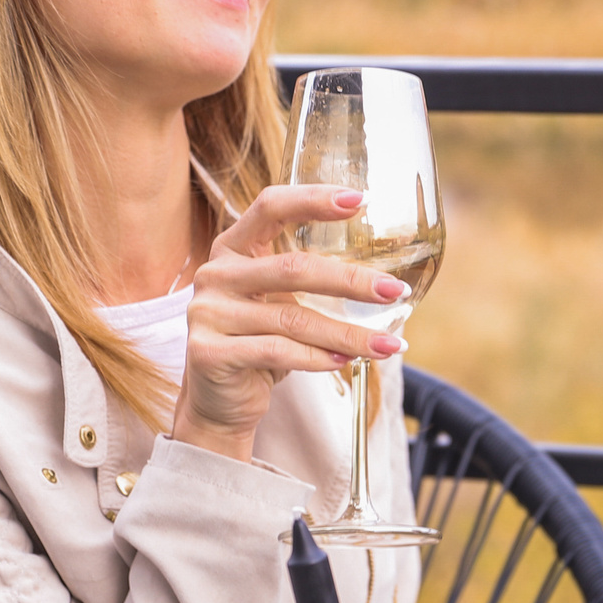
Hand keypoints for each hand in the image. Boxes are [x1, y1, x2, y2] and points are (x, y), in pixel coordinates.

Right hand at [172, 184, 410, 461]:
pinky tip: (345, 362)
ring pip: (292, 318)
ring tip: (387, 344)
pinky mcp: (208, 352)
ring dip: (347, 333)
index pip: (270, 207)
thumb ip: (310, 284)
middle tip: (395, 291)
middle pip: (292, 267)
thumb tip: (385, 282)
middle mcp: (215, 274)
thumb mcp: (280, 304)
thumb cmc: (259, 345)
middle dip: (351, 281)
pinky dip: (317, 358)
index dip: (313, 199)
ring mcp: (207, 313)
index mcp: (232, 249)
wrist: (218, 403)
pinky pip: (276, 351)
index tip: (360, 199)